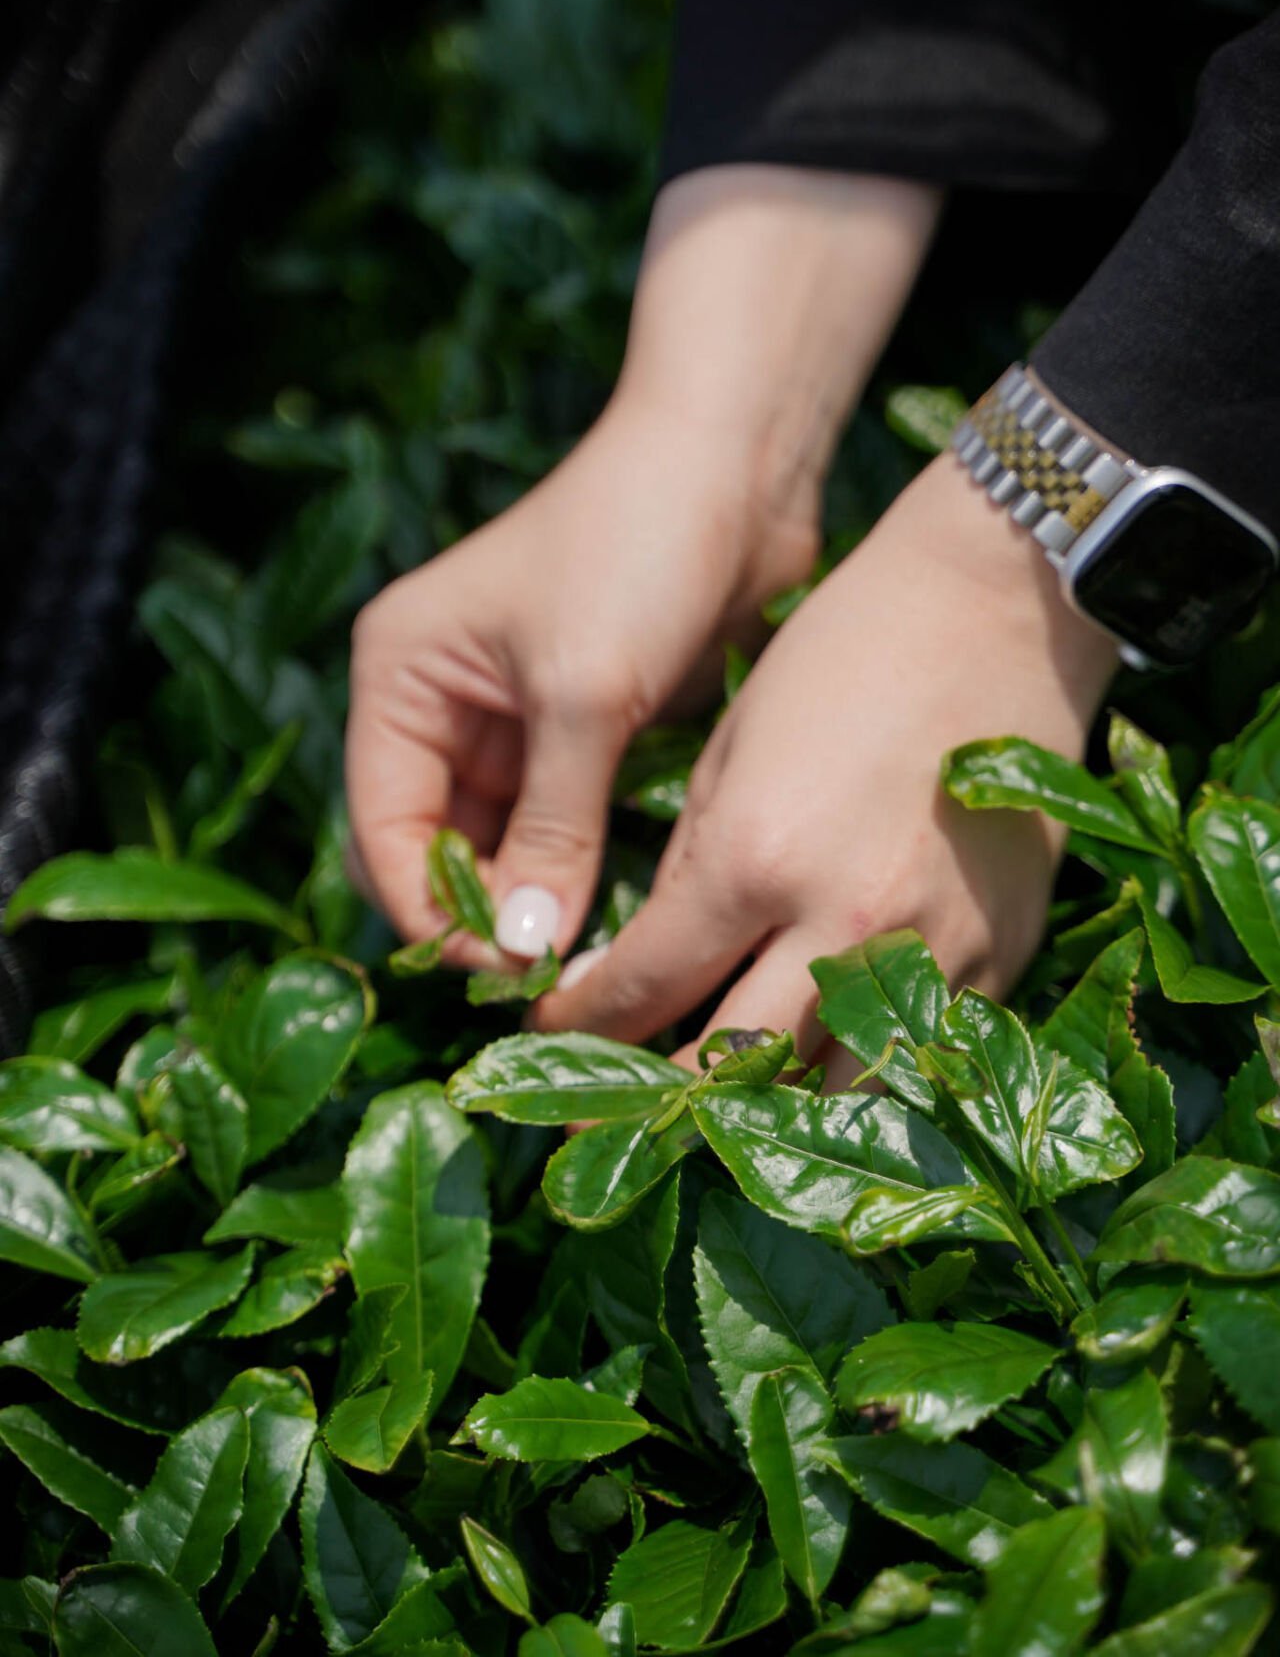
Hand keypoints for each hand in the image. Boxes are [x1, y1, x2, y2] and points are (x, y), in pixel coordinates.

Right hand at [345, 165, 939, 962]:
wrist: (736, 462)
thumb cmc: (637, 548)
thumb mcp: (584, 691)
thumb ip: (550, 826)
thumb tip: (525, 951)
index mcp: (403, 678)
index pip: (383, 828)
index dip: (432, 910)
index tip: (506, 970)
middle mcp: (443, 704)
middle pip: (436, 849)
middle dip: (485, 915)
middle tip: (553, 978)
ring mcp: (514, 720)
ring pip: (504, 848)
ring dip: (540, 903)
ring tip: (592, 963)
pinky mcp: (584, 729)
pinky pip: (565, 827)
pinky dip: (587, 871)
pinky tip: (626, 915)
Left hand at [532, 455, 1117, 1066]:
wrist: (996, 611)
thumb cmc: (845, 655)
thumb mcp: (731, 749)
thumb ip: (689, 869)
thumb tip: (648, 962)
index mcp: (753, 860)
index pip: (643, 988)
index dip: (582, 1025)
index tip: (553, 1031)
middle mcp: (840, 926)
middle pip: (728, 1070)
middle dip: (655, 1102)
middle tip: (609, 1118)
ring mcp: (931, 950)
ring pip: (832, 1094)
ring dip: (766, 1113)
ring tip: (717, 1119)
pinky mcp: (999, 953)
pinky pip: (919, 1055)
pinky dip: (861, 1074)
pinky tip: (824, 1071)